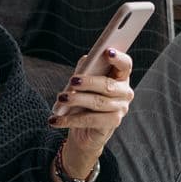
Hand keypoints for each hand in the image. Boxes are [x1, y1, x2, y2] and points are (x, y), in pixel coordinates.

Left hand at [50, 49, 133, 173]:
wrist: (85, 130)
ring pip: (98, 102)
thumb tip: (86, 61)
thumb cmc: (85, 100)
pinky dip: (70, 120)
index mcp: (121, 77)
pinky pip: (90, 120)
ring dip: (77, 100)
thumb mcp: (84, 82)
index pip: (125, 65)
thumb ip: (87, 69)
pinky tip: (55, 120)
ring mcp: (120, 109)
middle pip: (108, 85)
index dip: (119, 58)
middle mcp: (125, 93)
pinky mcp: (112, 124)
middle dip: (89, 82)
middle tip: (72, 80)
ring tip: (61, 98)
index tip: (108, 51)